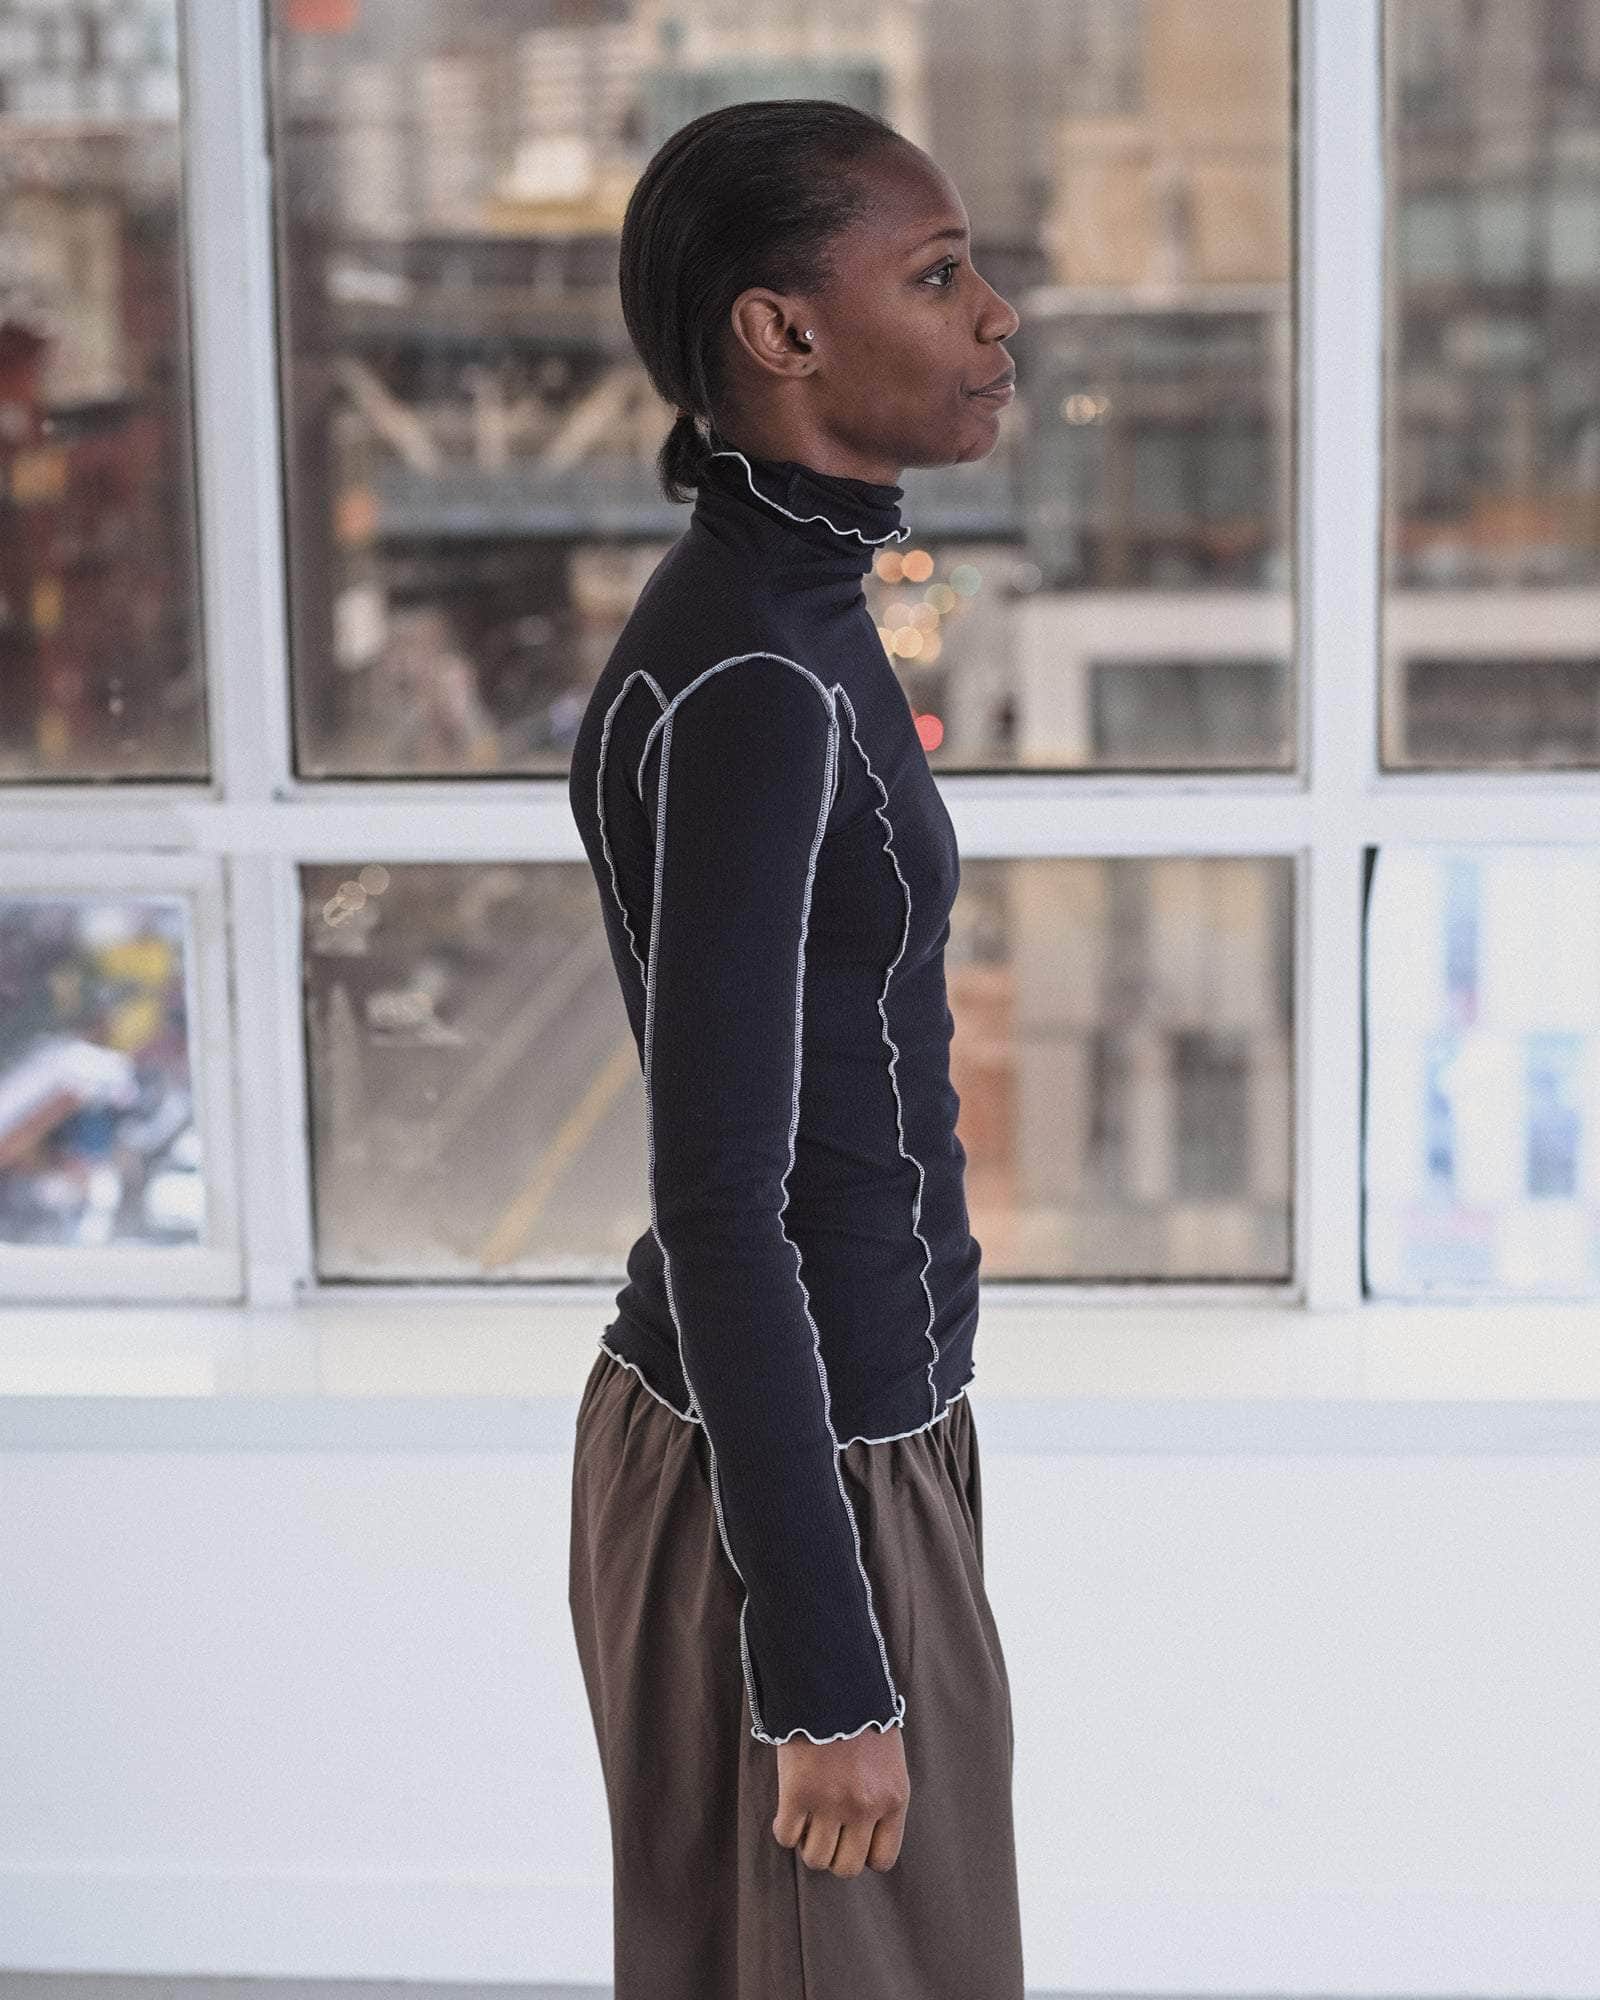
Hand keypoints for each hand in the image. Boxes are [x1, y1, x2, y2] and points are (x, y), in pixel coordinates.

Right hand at [771, 1722, 909, 1875]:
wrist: (830, 1678)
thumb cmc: (860, 1714)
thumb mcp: (887, 1759)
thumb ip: (880, 1796)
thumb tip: (862, 1831)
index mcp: (893, 1798)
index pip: (883, 1859)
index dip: (863, 1853)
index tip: (852, 1837)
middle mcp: (865, 1807)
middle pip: (846, 1867)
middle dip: (834, 1854)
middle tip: (825, 1831)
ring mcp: (830, 1803)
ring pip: (815, 1858)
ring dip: (808, 1842)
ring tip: (806, 1820)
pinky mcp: (797, 1794)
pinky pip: (787, 1835)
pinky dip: (785, 1827)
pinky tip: (788, 1809)